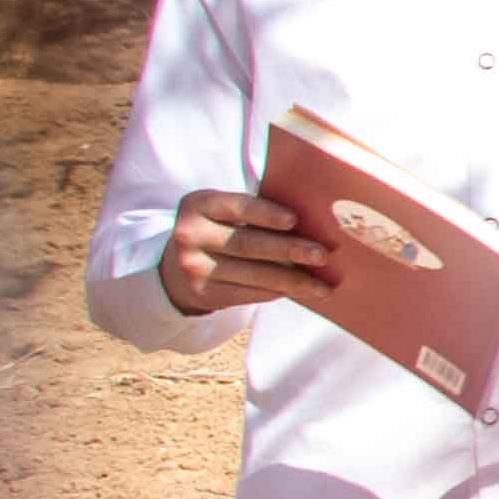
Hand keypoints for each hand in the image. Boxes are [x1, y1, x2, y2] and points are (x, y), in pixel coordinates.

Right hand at [158, 188, 335, 315]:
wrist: (176, 266)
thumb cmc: (219, 230)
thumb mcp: (223, 212)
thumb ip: (256, 209)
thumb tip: (315, 220)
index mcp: (199, 205)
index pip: (236, 207)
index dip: (266, 214)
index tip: (294, 220)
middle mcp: (191, 235)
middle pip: (248, 244)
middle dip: (289, 250)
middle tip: (322, 255)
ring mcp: (194, 266)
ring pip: (252, 274)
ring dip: (292, 281)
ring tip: (321, 286)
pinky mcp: (203, 292)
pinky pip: (247, 294)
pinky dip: (277, 292)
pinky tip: (299, 292)